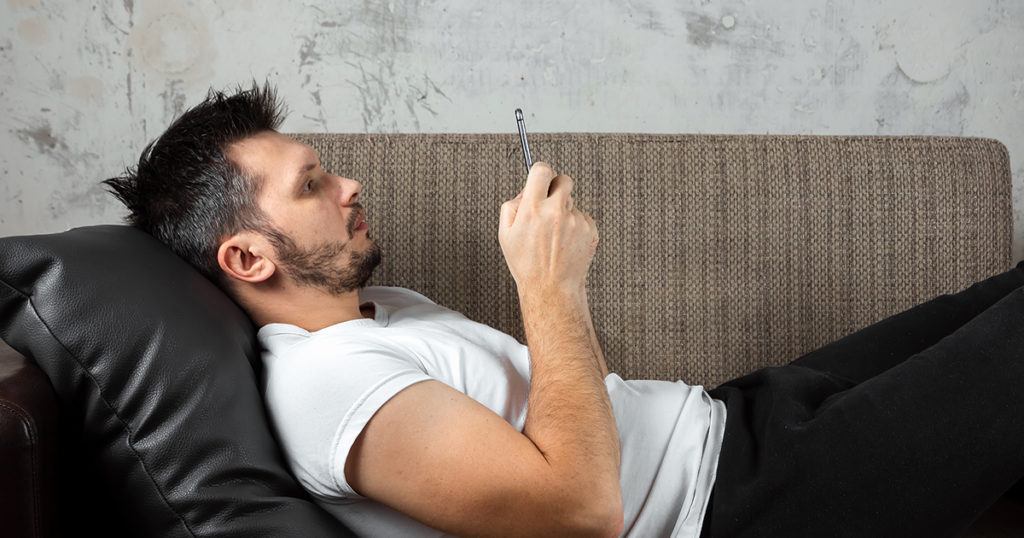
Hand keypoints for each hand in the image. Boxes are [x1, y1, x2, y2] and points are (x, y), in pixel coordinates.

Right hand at [498, 162, 597, 293]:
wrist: (551, 289)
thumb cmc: (527, 265)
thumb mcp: (505, 235)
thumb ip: (511, 206)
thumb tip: (524, 190)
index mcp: (533, 208)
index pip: (542, 169)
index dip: (540, 173)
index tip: (540, 179)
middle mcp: (556, 211)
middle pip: (563, 179)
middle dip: (556, 188)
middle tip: (548, 204)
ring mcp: (575, 220)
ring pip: (572, 202)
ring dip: (564, 211)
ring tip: (554, 234)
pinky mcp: (589, 229)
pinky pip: (583, 217)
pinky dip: (575, 226)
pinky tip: (565, 242)